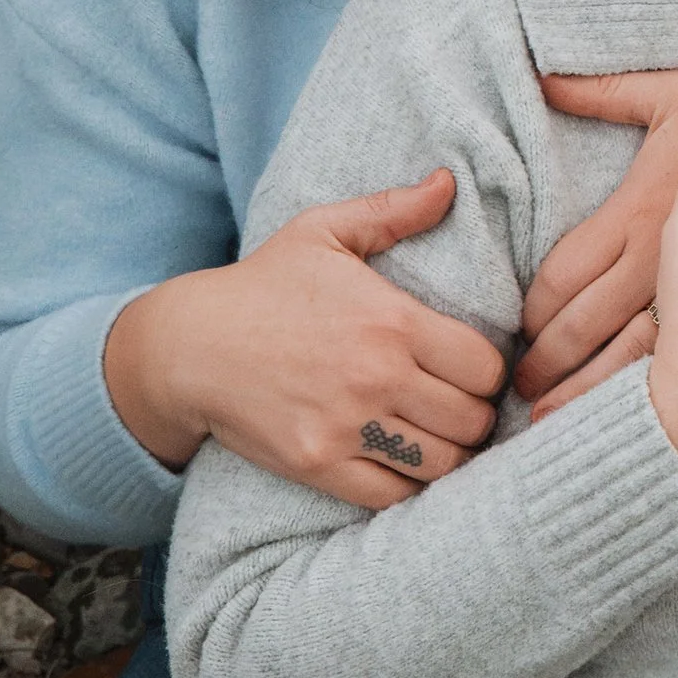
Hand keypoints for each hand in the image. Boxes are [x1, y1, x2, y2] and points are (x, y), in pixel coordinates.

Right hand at [103, 174, 507, 507]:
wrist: (188, 345)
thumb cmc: (262, 285)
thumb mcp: (323, 231)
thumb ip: (392, 210)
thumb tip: (448, 181)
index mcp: (391, 320)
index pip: (486, 368)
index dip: (489, 374)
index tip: (472, 373)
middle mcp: (376, 376)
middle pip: (472, 421)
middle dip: (475, 417)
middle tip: (460, 410)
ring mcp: (347, 425)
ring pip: (442, 465)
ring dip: (449, 456)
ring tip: (439, 440)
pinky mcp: (318, 464)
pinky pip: (393, 495)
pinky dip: (407, 486)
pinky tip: (403, 465)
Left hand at [518, 71, 677, 416]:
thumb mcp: (668, 92)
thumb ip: (606, 90)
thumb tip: (542, 76)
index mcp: (639, 214)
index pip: (562, 276)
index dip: (533, 311)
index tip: (519, 329)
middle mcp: (660, 262)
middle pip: (583, 330)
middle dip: (546, 364)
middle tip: (516, 388)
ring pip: (623, 363)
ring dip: (584, 395)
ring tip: (549, 421)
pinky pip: (672, 367)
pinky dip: (638, 400)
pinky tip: (619, 423)